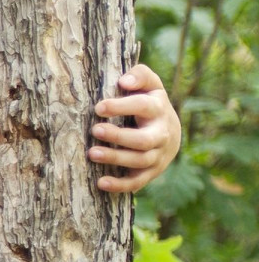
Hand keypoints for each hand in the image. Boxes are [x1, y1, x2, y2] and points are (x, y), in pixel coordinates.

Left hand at [91, 64, 181, 192]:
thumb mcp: (150, 85)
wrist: (170, 131)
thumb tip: (124, 81)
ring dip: (116, 158)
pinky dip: (120, 185)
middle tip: (95, 130)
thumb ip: (140, 76)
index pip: (143, 107)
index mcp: (158, 109)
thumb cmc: (149, 103)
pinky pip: (137, 182)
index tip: (99, 107)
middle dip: (119, 136)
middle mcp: (161, 134)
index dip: (122, 107)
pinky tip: (101, 183)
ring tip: (91, 153)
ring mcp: (158, 155)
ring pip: (139, 161)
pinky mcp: (151, 172)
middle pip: (143, 139)